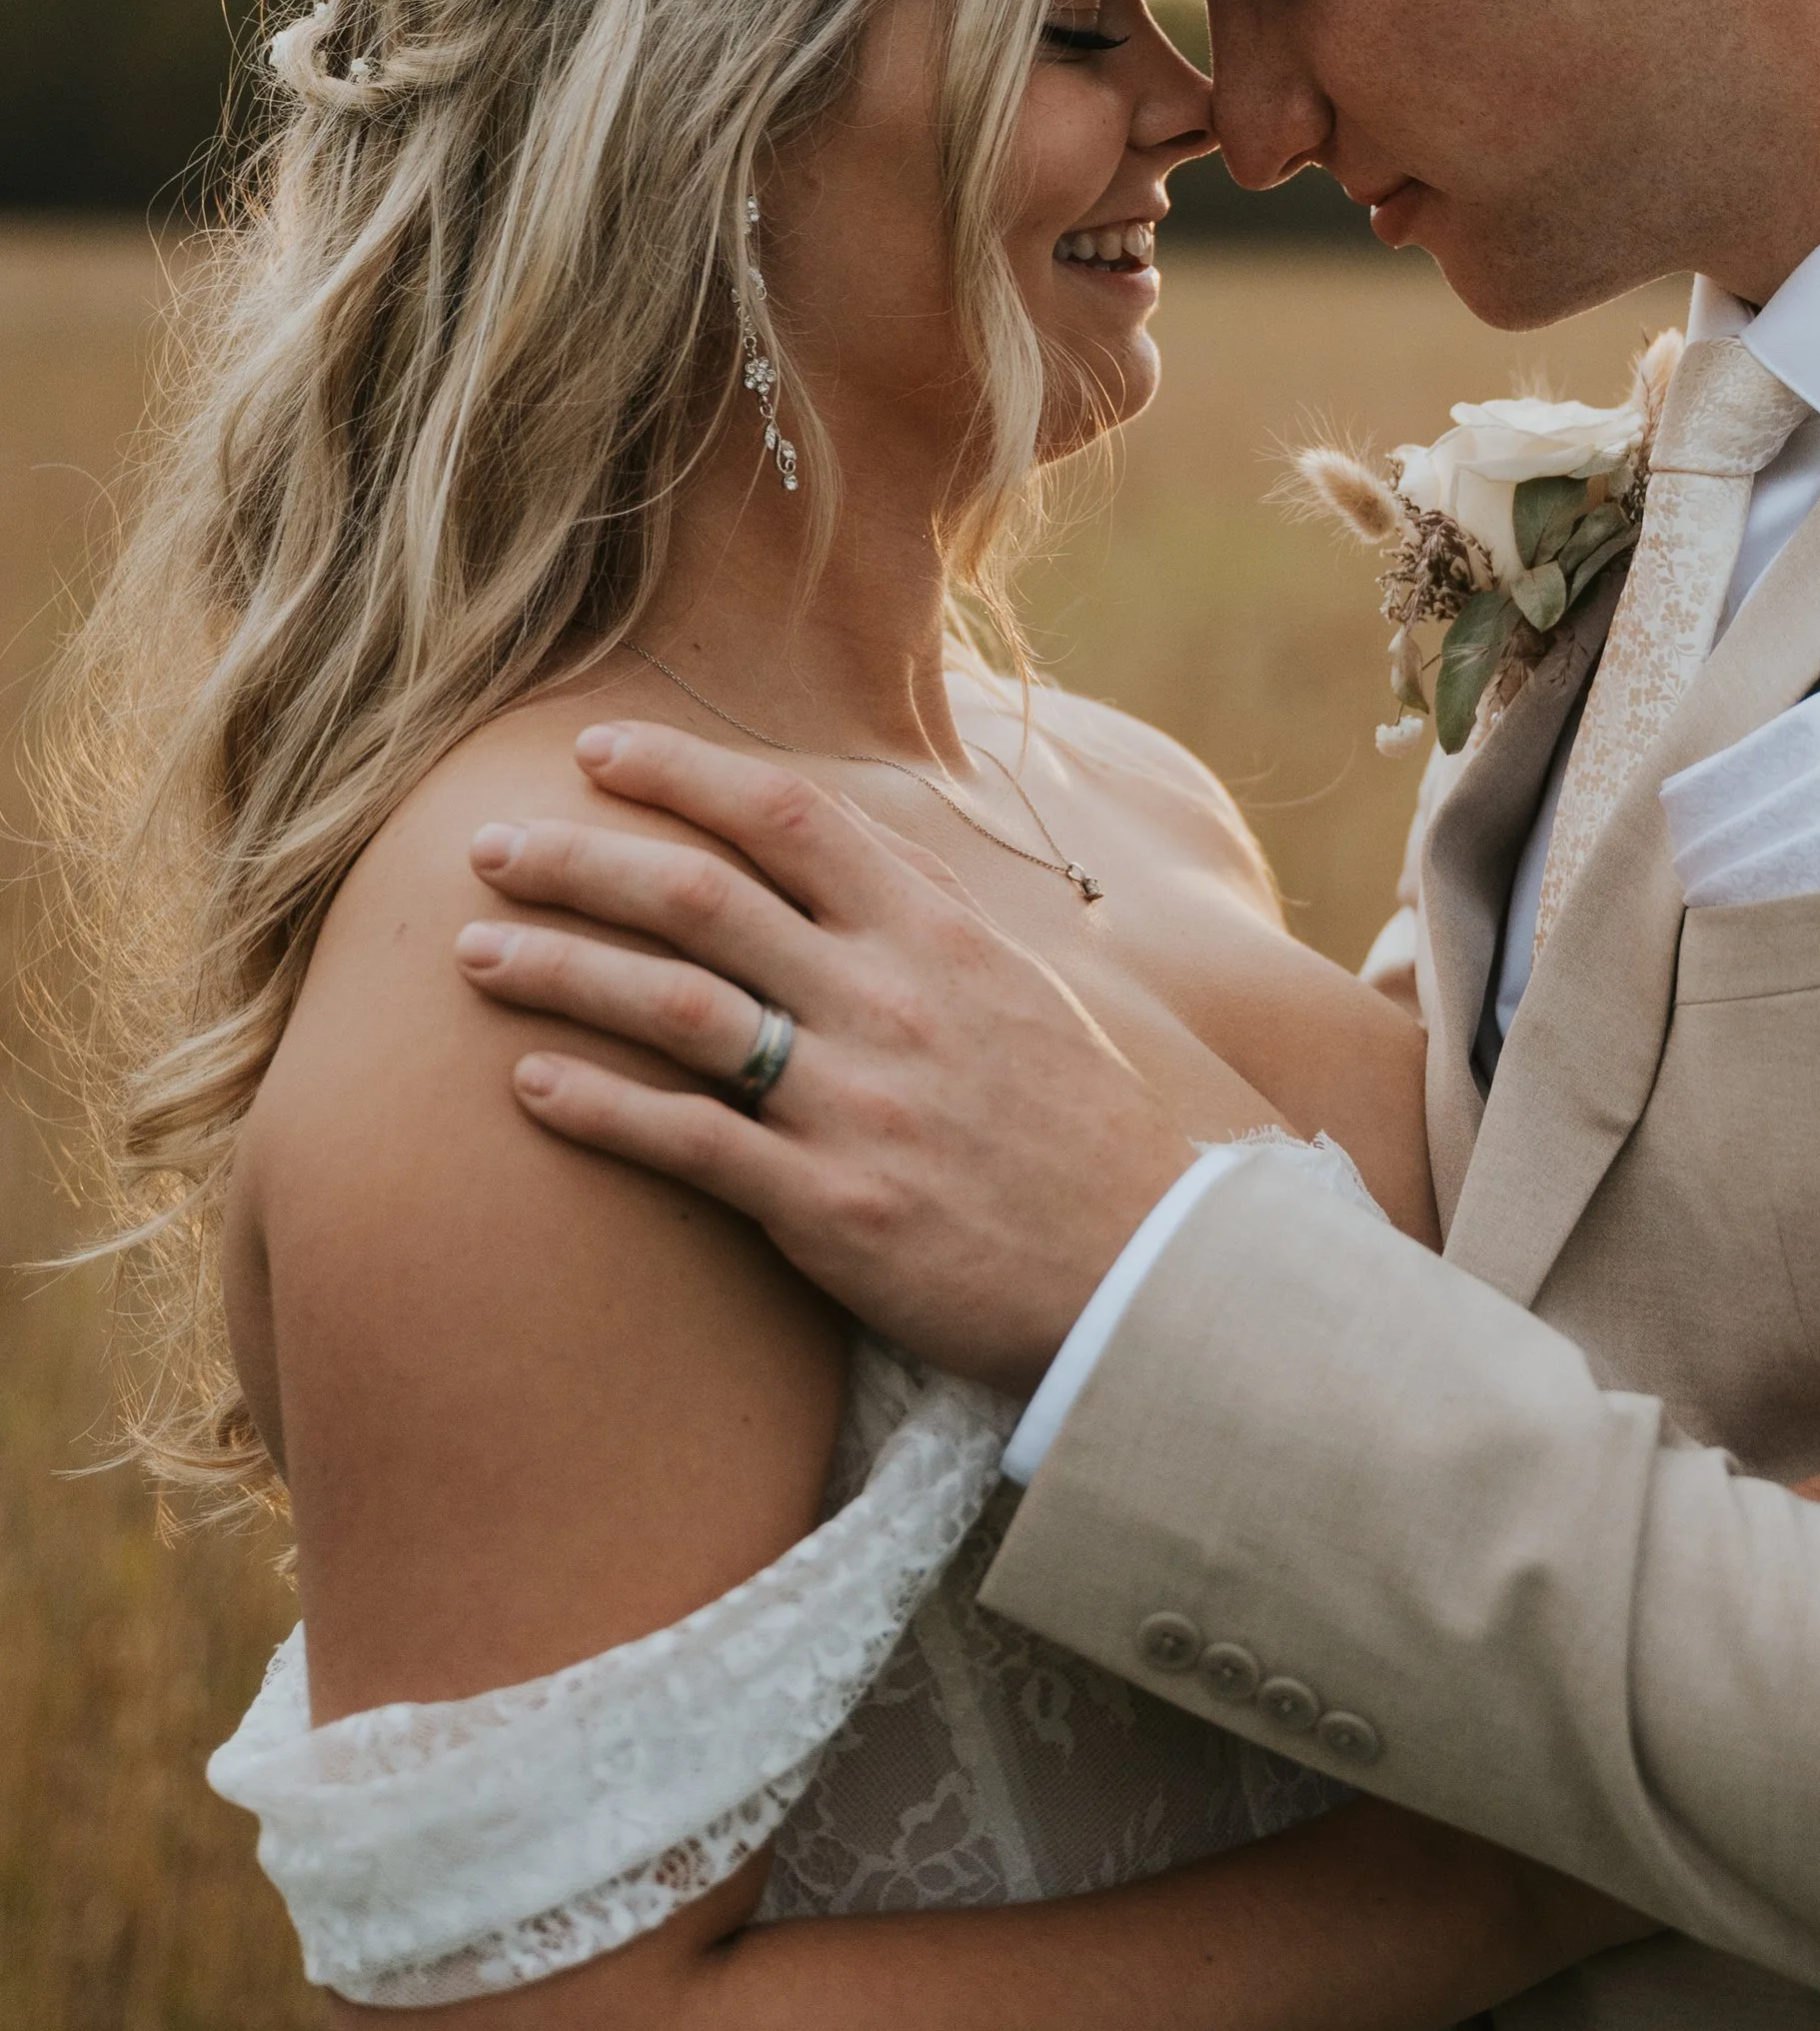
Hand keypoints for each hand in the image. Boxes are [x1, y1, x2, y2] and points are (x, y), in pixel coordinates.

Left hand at [453, 722, 1193, 1390]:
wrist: (1140, 1279)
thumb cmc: (1076, 1134)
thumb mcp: (1018, 993)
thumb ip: (924, 915)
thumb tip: (838, 839)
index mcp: (938, 935)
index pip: (789, 813)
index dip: (679, 771)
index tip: (593, 751)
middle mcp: (891, 1000)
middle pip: (700, 896)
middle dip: (577, 860)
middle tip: (483, 844)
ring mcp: (857, 1103)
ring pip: (673, 1007)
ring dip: (557, 970)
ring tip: (469, 953)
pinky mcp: (829, 1206)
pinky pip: (685, 1142)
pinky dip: (595, 1106)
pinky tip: (522, 1085)